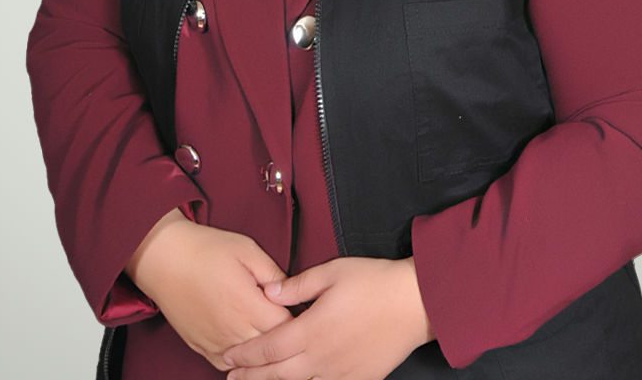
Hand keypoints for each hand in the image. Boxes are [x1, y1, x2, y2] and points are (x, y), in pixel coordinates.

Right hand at [126, 209, 291, 370]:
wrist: (165, 258)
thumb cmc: (205, 249)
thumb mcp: (247, 249)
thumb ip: (272, 273)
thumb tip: (292, 291)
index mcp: (247, 305)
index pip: (286, 327)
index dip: (299, 319)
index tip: (305, 311)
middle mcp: (233, 330)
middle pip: (271, 347)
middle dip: (285, 337)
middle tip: (295, 327)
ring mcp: (216, 343)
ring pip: (251, 361)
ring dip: (264, 351)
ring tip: (274, 338)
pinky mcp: (202, 348)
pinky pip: (228, 365)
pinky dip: (241, 359)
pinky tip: (247, 346)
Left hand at [222, 256, 434, 379]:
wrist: (414, 303)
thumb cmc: (373, 282)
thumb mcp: (331, 272)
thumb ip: (296, 285)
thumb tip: (268, 292)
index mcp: (311, 331)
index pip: (267, 349)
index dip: (245, 355)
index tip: (227, 357)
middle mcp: (321, 358)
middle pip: (277, 375)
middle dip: (251, 377)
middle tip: (230, 377)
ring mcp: (340, 373)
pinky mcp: (358, 379)